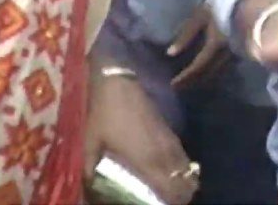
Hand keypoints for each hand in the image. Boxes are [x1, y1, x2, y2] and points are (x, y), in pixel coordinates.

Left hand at [84, 73, 196, 204]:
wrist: (117, 83)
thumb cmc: (102, 115)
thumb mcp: (90, 145)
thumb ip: (91, 173)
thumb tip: (89, 193)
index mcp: (147, 161)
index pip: (172, 192)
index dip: (169, 203)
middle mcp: (165, 154)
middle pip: (186, 185)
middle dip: (178, 197)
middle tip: (163, 200)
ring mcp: (171, 142)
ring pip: (187, 172)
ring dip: (180, 184)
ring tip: (166, 191)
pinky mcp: (171, 132)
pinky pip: (183, 159)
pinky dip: (180, 170)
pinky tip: (165, 171)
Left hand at [169, 7, 232, 89]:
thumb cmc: (221, 3)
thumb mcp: (200, 16)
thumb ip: (186, 35)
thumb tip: (170, 53)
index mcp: (214, 45)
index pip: (198, 67)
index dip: (185, 77)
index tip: (173, 85)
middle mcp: (226, 53)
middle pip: (209, 73)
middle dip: (194, 81)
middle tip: (181, 87)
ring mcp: (236, 51)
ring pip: (218, 70)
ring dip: (205, 77)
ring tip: (193, 80)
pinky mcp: (242, 47)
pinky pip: (226, 64)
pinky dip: (215, 69)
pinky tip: (210, 68)